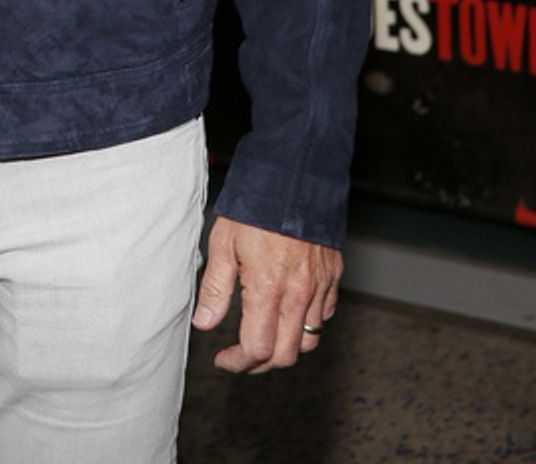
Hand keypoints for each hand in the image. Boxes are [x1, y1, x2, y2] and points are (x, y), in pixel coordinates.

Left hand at [191, 215, 340, 372]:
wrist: (293, 173)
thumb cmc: (255, 205)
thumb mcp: (223, 243)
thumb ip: (215, 289)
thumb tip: (204, 322)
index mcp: (268, 288)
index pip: (257, 348)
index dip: (238, 362)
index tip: (224, 359)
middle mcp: (299, 293)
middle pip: (286, 354)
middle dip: (261, 364)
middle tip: (242, 356)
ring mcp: (320, 285)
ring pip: (310, 340)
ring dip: (286, 347)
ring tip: (265, 337)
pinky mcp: (333, 275)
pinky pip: (325, 314)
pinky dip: (308, 323)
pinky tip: (289, 311)